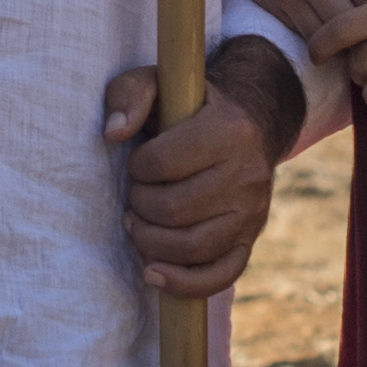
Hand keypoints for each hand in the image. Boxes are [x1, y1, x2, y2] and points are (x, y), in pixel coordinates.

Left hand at [102, 40, 298, 293]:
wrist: (248, 124)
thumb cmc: (189, 106)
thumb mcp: (157, 82)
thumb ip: (129, 95)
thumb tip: (113, 133)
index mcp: (228, 129)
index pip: (162, 163)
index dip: (137, 167)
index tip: (138, 161)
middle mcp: (247, 173)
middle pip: (173, 210)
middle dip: (140, 205)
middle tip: (136, 193)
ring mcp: (252, 212)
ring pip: (192, 248)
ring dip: (150, 242)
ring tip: (138, 223)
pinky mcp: (250, 239)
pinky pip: (220, 276)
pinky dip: (183, 284)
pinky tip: (153, 273)